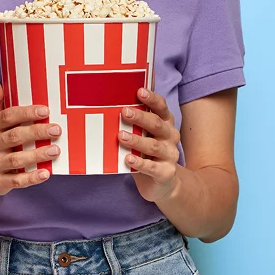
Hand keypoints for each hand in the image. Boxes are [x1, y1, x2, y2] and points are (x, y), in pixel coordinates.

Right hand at [0, 75, 61, 195]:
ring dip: (36, 155)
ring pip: (16, 160)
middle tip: (56, 129)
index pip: (7, 117)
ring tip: (55, 150)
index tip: (45, 110)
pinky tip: (45, 173)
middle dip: (36, 133)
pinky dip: (31, 178)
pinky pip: (16, 181)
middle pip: (14, 137)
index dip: (26, 113)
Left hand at [118, 88, 182, 202]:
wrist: (162, 183)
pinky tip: (128, 159)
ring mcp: (170, 155)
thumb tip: (104, 108)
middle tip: (124, 112)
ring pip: (153, 146)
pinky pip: (152, 167)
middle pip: (157, 124)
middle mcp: (170, 137)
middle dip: (141, 117)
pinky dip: (139, 163)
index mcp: (165, 124)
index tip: (139, 91)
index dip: (152, 99)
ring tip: (121, 136)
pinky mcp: (166, 173)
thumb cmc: (145, 153)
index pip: (161, 108)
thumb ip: (131, 124)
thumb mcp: (141, 136)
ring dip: (137, 140)